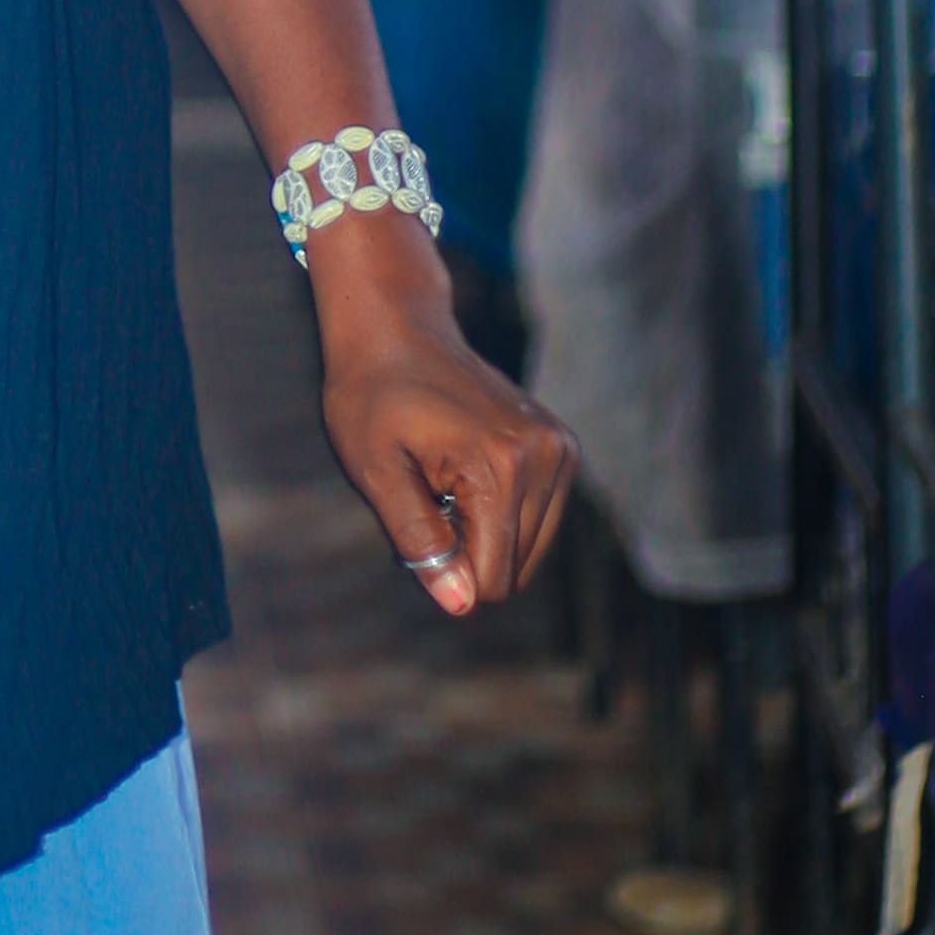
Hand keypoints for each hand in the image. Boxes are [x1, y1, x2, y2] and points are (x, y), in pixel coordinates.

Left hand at [309, 221, 575, 616]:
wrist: (396, 328)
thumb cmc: (371, 397)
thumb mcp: (375, 471)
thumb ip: (419, 540)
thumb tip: (461, 605)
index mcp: (503, 467)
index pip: (492, 578)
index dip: (445, 569)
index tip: (415, 512)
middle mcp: (547, 458)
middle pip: (516, 568)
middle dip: (466, 550)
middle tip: (425, 492)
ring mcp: (561, 449)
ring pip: (531, 549)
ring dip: (483, 532)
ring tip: (444, 479)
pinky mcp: (563, 446)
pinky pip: (539, 519)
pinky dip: (500, 512)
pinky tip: (464, 469)